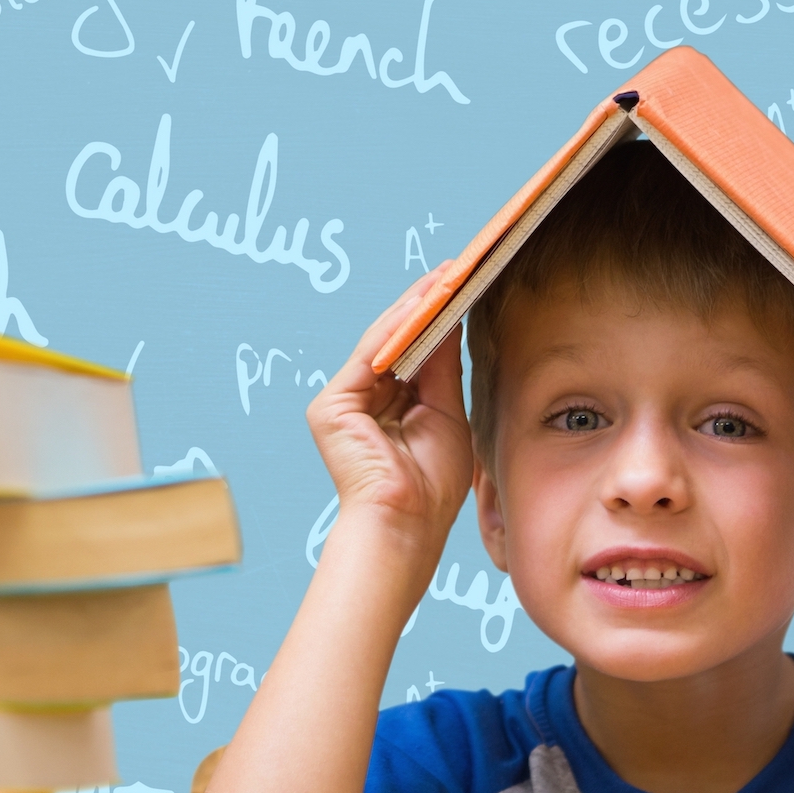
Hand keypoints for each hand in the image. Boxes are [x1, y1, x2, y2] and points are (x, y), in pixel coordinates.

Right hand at [306, 270, 473, 548]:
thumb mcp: (445, 414)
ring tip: (444, 277)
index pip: (411, 354)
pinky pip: (369, 355)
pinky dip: (396, 328)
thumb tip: (449, 321)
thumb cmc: (430, 486)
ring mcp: (342, 402)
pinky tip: (422, 304)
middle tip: (454, 269)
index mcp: (387, 409)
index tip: (462, 287)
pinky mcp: (331, 406)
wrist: (407, 523)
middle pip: (394, 342)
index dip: (435, 320)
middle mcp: (361, 402)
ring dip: (414, 309)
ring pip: (381, 342)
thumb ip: (441, 369)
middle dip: (424, 306)